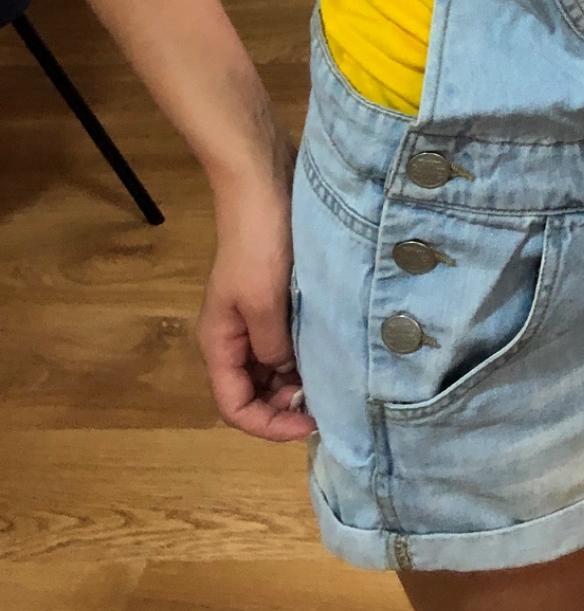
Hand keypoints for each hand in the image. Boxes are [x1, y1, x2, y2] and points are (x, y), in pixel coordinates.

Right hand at [197, 178, 315, 442]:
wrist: (264, 185)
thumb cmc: (261, 245)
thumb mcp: (265, 303)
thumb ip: (273, 347)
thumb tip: (287, 376)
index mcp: (221, 342)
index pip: (234, 406)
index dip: (269, 425)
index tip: (311, 425)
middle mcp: (235, 335)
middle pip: (254, 391)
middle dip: (286, 405)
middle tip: (329, 402)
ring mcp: (255, 315)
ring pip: (273, 367)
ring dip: (298, 380)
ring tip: (335, 381)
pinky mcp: (277, 296)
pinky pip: (288, 340)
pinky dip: (306, 353)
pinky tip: (334, 350)